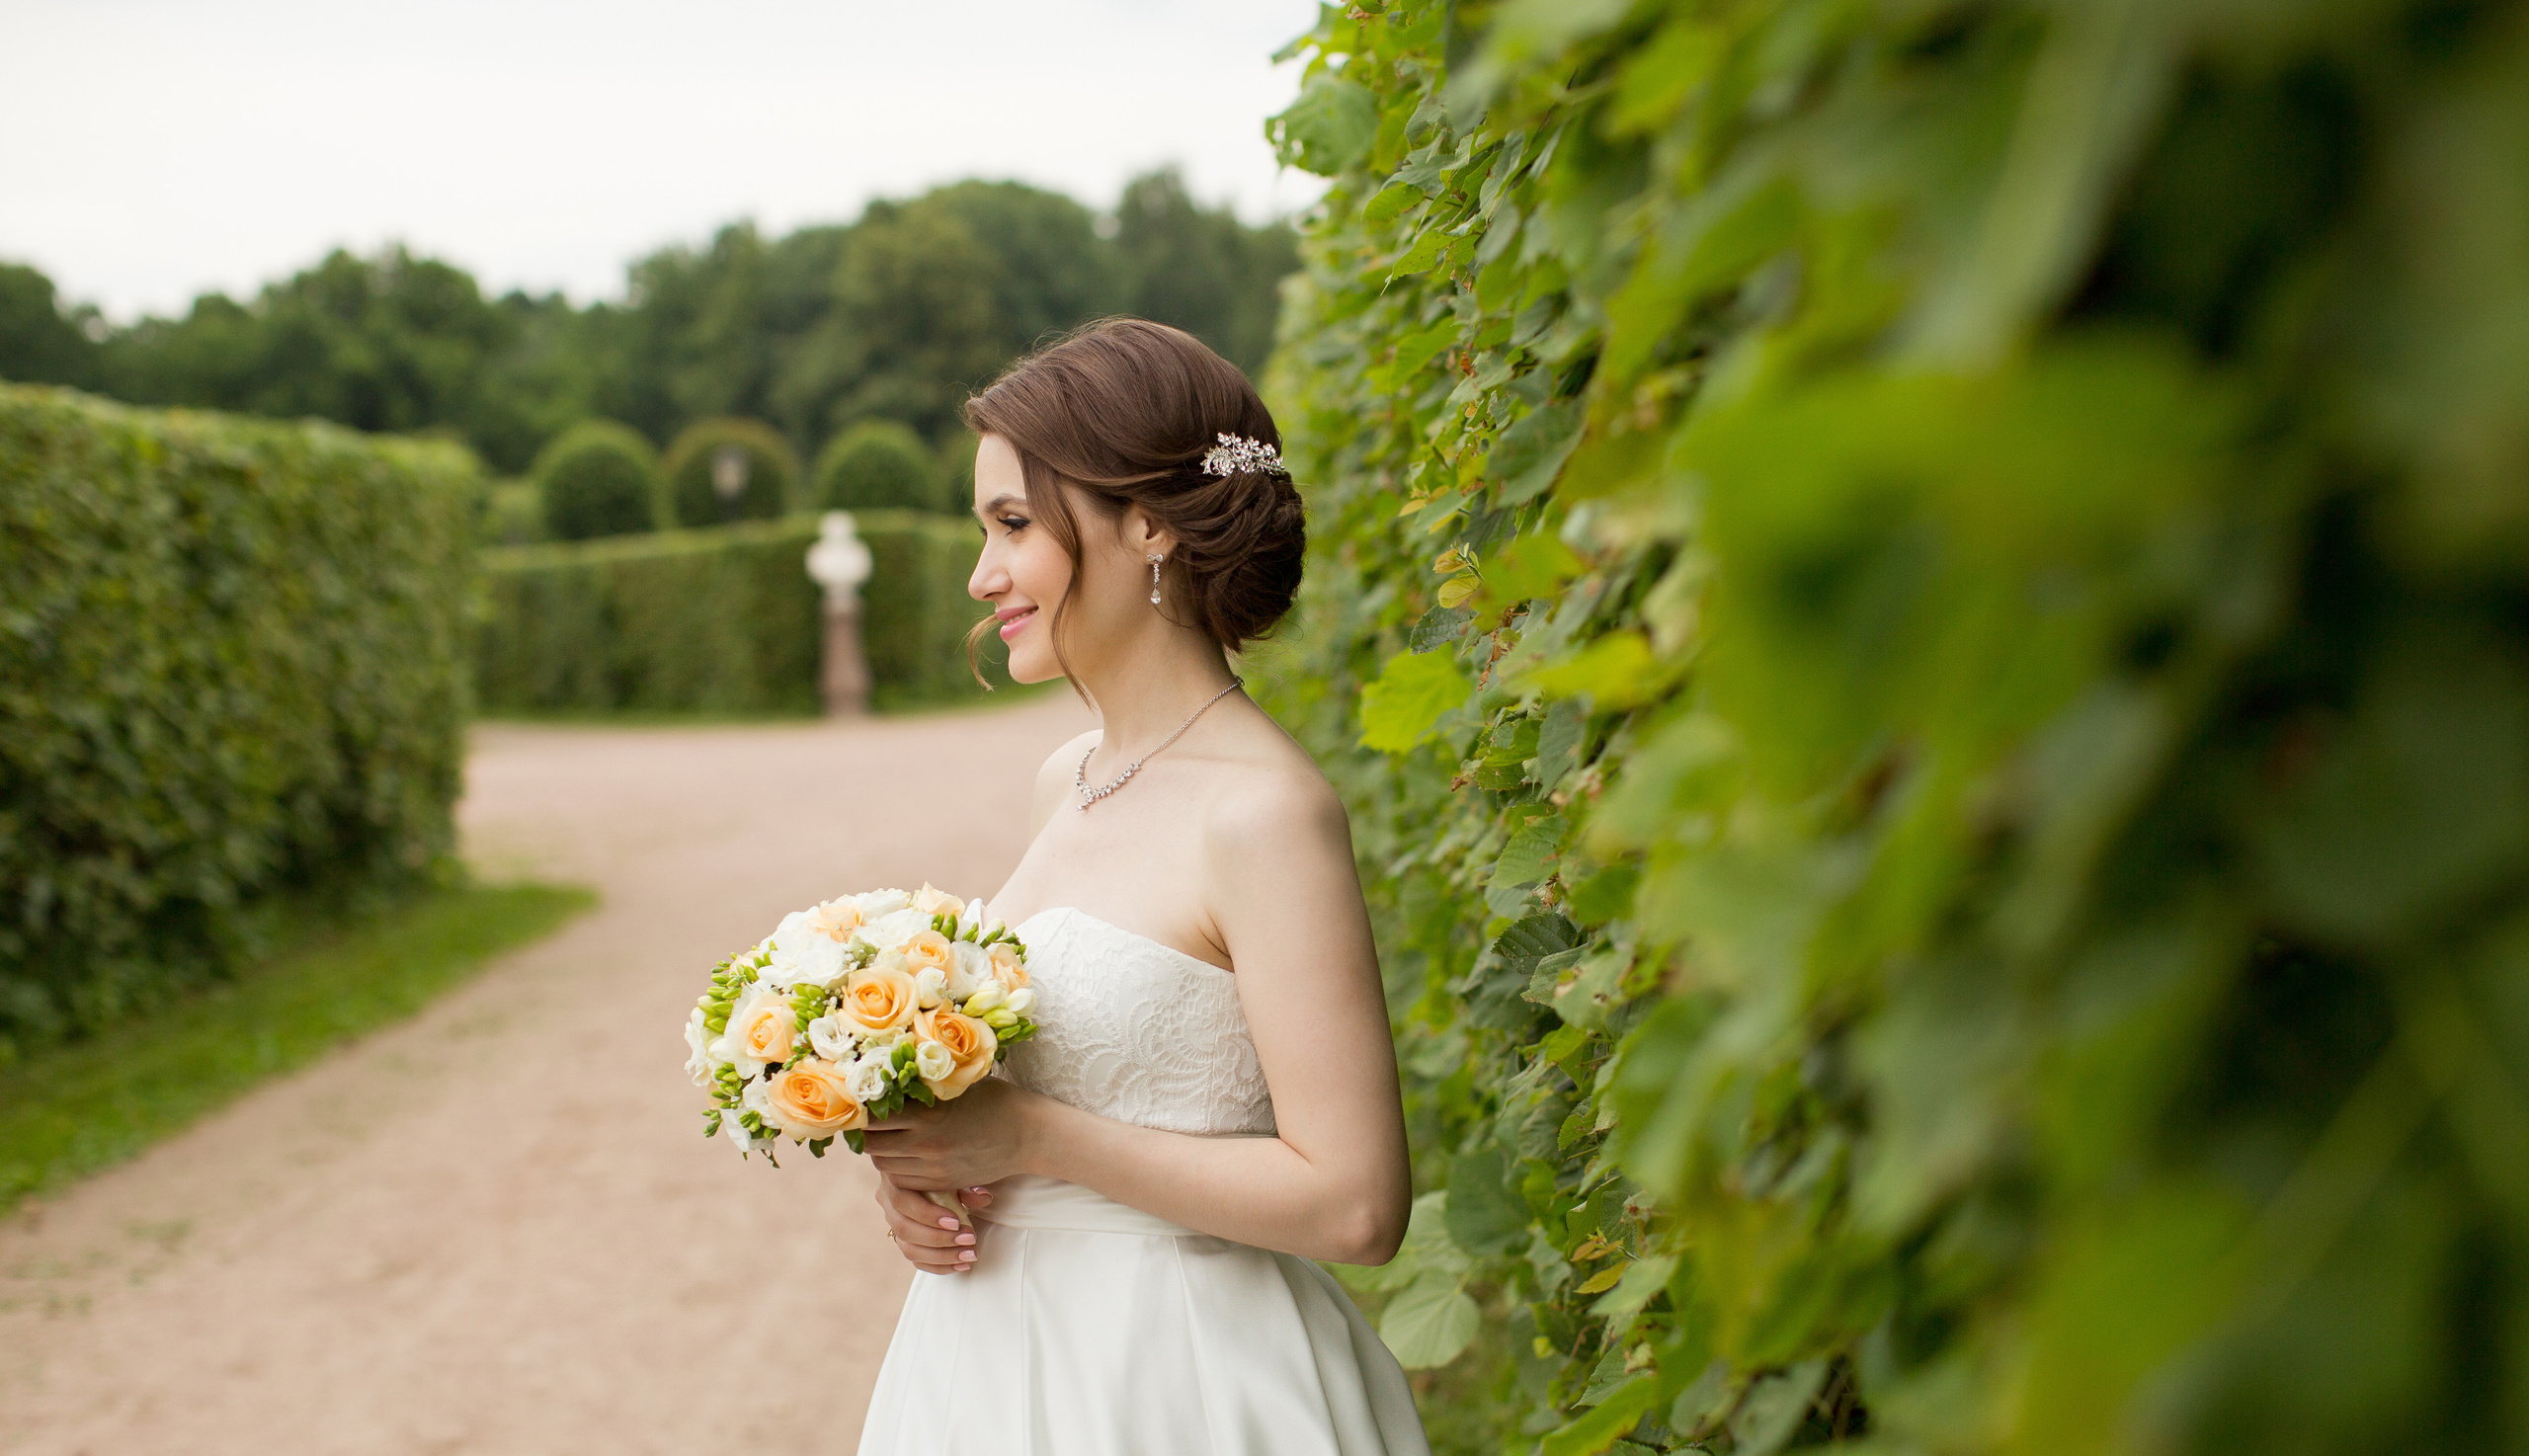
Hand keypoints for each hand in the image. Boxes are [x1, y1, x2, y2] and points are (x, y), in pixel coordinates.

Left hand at [862, 1077, 1033, 1191]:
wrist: (1030, 1135)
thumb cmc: (996, 1100)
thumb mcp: (958, 1085)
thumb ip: (923, 1086)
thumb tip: (887, 1074)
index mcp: (927, 1116)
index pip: (872, 1118)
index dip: (860, 1111)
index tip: (858, 1101)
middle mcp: (925, 1146)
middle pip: (872, 1146)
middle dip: (865, 1133)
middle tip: (867, 1120)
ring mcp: (933, 1169)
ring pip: (884, 1167)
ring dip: (880, 1152)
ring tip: (885, 1136)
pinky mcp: (942, 1183)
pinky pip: (904, 1181)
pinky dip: (897, 1168)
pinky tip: (904, 1153)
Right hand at [875, 1172, 994, 1274]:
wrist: (938, 1180)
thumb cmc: (944, 1172)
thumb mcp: (954, 1173)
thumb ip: (967, 1186)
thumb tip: (982, 1197)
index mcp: (894, 1180)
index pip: (903, 1201)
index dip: (928, 1215)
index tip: (956, 1222)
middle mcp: (888, 1204)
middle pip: (905, 1229)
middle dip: (939, 1239)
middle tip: (968, 1239)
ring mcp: (894, 1225)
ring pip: (909, 1249)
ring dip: (942, 1256)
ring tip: (969, 1255)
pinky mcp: (904, 1242)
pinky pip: (917, 1261)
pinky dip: (941, 1266)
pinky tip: (962, 1264)